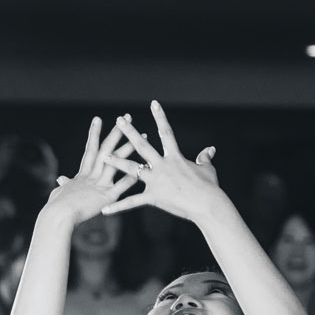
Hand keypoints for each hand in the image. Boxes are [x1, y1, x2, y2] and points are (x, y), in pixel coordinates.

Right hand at [42, 116, 138, 226]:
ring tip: (142, 135)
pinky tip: (142, 168)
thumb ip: (65, 185)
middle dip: (116, 133)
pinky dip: (130, 177)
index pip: (90, 150)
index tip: (98, 119)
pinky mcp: (105, 197)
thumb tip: (61, 180)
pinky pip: (121, 186)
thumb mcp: (61, 193)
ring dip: (129, 148)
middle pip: (105, 149)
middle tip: (126, 117)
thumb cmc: (56, 209)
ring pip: (115, 162)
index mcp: (82, 174)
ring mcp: (99, 185)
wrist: (56, 217)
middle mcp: (91, 175)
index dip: (94, 134)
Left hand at [99, 102, 221, 221]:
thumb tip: (210, 149)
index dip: (160, 117)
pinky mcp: (153, 197)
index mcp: (176, 157)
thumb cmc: (210, 188)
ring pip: (132, 169)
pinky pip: (131, 202)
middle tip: (119, 120)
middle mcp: (163, 166)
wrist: (209, 205)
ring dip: (117, 162)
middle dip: (129, 132)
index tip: (153, 103)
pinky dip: (118, 207)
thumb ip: (205, 157)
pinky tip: (105, 210)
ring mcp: (156, 181)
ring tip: (103, 155)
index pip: (166, 132)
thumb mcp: (208, 169)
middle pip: (142, 145)